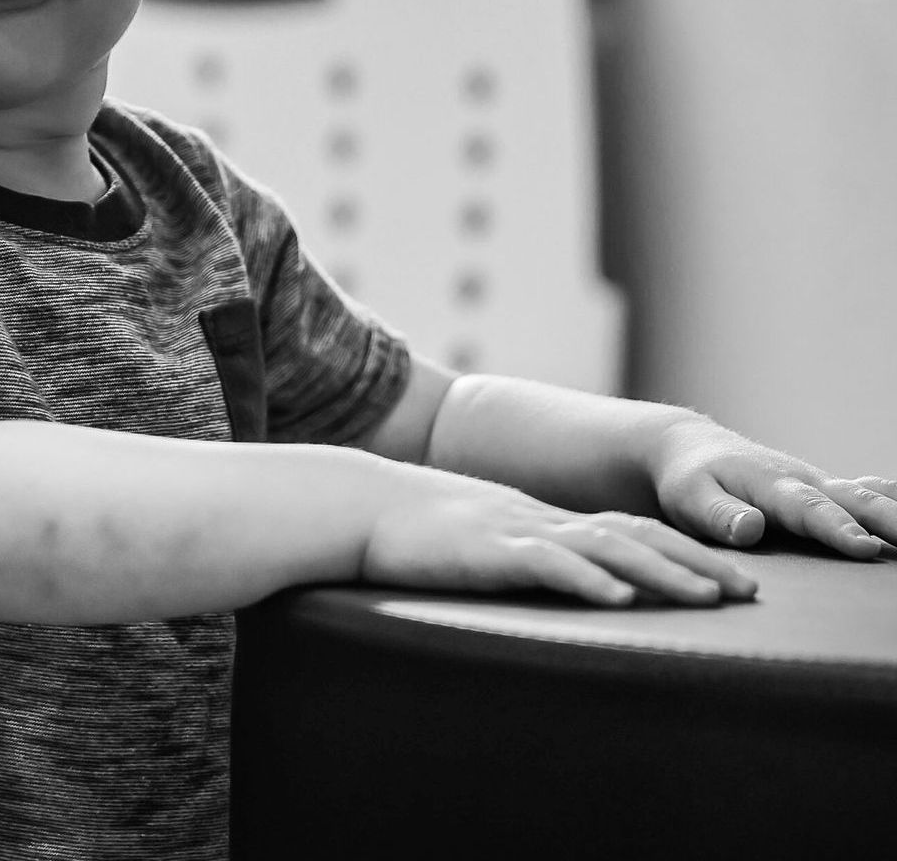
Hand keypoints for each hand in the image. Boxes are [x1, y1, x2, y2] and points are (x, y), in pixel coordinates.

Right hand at [361, 470, 756, 606]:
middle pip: (634, 533)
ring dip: (661, 573)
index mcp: (540, 518)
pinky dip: (586, 577)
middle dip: (695, 561)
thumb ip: (515, 553)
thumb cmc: (408, 531)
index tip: (730, 577)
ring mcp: (514, 529)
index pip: (626, 529)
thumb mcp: (476, 540)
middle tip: (747, 590)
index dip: (682, 551)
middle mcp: (539, 518)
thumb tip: (553, 581)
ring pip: (604, 546)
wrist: (354, 503)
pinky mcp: (485, 547)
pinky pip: (545, 562)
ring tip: (706, 598)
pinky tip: (618, 596)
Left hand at [648, 416, 896, 559]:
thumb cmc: (688, 479)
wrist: (690, 448)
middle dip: (887, 519)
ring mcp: (816, 484)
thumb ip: (719, 514)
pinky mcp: (821, 491)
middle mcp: (801, 480)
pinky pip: (862, 493)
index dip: (836, 528)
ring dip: (894, 512)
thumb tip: (750, 528)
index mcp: (769, 484)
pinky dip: (889, 500)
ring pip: (865, 495)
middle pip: (851, 500)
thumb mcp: (689, 498)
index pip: (807, 509)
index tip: (863, 547)